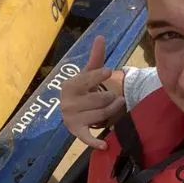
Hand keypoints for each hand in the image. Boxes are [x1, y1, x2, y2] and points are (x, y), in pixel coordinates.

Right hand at [61, 35, 125, 149]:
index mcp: (69, 86)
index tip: (108, 72)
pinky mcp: (76, 132)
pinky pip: (86, 138)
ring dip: (113, 111)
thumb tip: (101, 37)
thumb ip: (95, 57)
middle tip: (115, 97)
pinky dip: (95, 142)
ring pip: (102, 114)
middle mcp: (67, 102)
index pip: (88, 79)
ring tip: (116, 105)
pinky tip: (105, 146)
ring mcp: (71, 118)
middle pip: (101, 99)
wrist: (72, 110)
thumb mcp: (89, 73)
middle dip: (112, 98)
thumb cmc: (84, 89)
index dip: (99, 76)